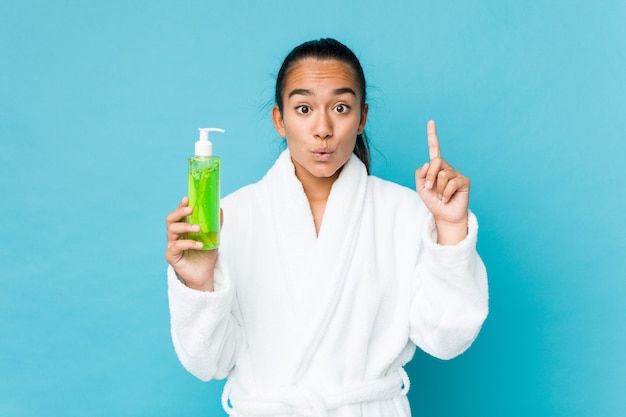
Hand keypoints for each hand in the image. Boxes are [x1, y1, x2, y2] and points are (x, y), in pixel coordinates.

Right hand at [164, 196, 220, 290]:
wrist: (204, 274)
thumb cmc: (206, 255)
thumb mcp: (213, 238)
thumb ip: (215, 224)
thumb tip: (220, 209)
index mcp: (183, 228)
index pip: (179, 214)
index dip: (181, 205)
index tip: (187, 198)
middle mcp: (175, 235)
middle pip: (171, 219)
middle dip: (179, 212)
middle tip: (190, 209)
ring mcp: (171, 245)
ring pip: (172, 230)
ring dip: (186, 226)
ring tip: (199, 228)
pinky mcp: (171, 256)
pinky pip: (177, 246)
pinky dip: (188, 243)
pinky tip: (199, 245)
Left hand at [415, 120, 469, 244]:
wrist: (444, 215)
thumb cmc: (433, 201)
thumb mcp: (421, 188)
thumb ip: (420, 174)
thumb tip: (428, 163)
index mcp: (436, 167)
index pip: (434, 148)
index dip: (432, 135)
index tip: (431, 121)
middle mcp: (446, 167)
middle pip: (435, 162)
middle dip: (429, 177)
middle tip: (429, 189)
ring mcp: (456, 173)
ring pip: (442, 175)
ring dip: (437, 189)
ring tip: (440, 197)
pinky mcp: (464, 181)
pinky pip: (451, 183)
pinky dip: (445, 194)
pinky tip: (446, 199)